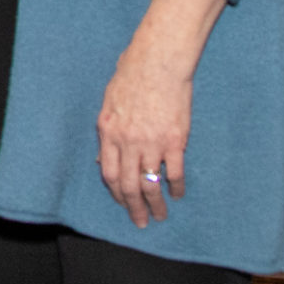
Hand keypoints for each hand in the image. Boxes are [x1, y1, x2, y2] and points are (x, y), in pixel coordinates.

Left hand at [95, 0, 226, 226]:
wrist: (158, 61)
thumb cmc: (131, 75)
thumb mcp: (109, 103)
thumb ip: (107, 131)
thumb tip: (105, 159)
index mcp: (108, 132)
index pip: (109, 174)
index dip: (116, 193)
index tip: (123, 204)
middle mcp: (127, 142)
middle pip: (129, 185)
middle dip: (134, 208)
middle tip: (141, 222)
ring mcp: (151, 143)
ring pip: (151, 184)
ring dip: (156, 204)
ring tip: (161, 216)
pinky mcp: (174, 140)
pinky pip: (174, 172)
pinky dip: (175, 187)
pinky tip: (178, 194)